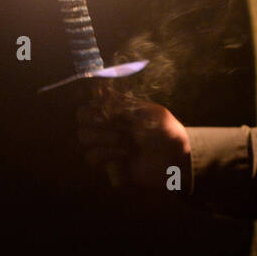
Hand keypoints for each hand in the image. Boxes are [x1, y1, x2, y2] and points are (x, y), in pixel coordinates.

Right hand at [76, 82, 190, 192]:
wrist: (174, 162)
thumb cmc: (168, 135)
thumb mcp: (153, 115)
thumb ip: (128, 106)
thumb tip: (104, 93)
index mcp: (121, 109)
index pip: (96, 98)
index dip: (95, 99)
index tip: (103, 103)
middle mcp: (110, 124)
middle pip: (82, 116)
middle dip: (91, 117)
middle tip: (107, 121)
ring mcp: (107, 143)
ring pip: (84, 136)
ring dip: (102, 136)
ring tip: (121, 139)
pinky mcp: (107, 162)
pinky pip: (92, 156)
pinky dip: (106, 153)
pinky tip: (124, 153)